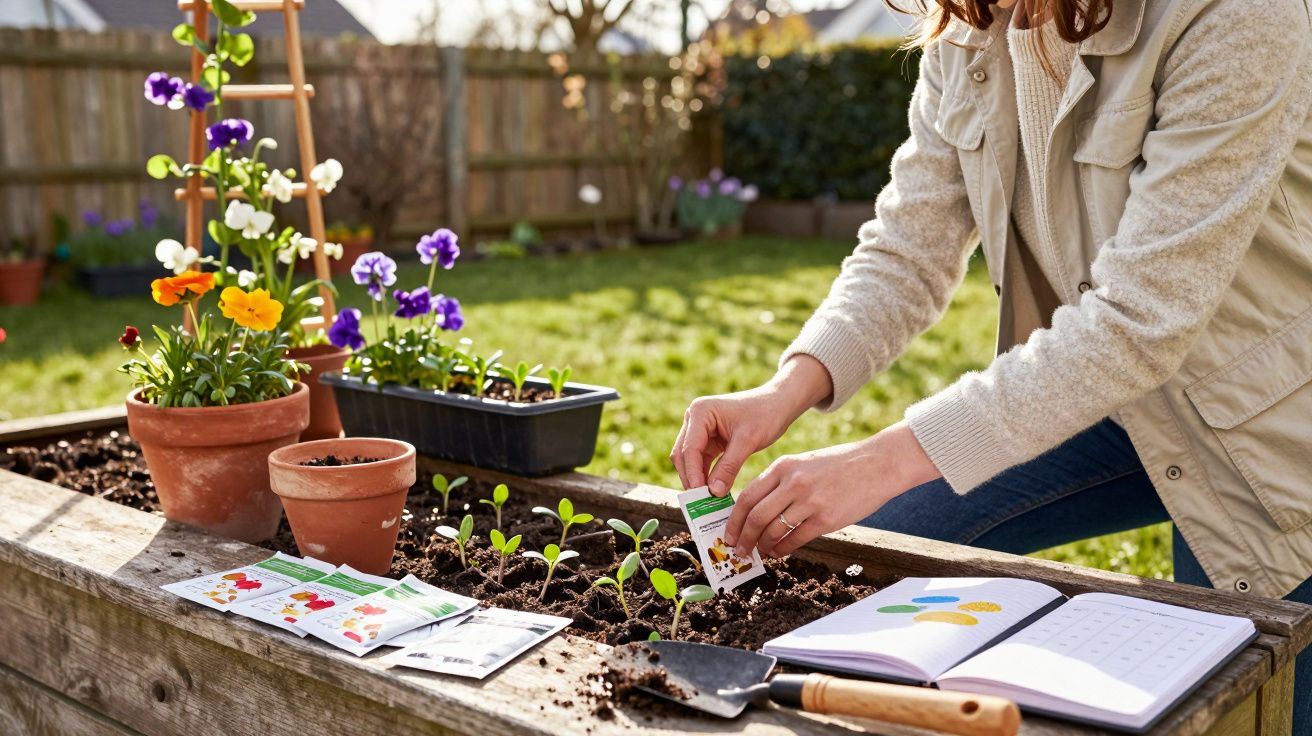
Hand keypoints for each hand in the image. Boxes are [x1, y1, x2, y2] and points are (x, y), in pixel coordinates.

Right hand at [671, 356, 832, 495]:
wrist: (779, 404)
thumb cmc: (765, 415)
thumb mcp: (747, 441)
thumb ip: (728, 467)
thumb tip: (713, 493)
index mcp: (700, 411)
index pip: (690, 448)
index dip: (693, 473)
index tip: (700, 496)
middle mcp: (694, 418)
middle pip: (684, 455)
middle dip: (692, 478)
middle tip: (701, 504)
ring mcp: (699, 429)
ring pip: (690, 461)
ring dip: (698, 479)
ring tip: (707, 502)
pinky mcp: (708, 439)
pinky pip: (701, 462)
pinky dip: (706, 476)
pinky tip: (714, 492)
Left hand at [724, 421, 940, 558]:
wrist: (877, 464)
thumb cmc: (838, 465)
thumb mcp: (803, 463)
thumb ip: (780, 482)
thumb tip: (755, 510)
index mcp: (783, 466)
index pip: (746, 496)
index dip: (733, 519)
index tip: (728, 533)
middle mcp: (793, 482)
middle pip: (755, 516)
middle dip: (743, 537)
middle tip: (738, 550)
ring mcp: (810, 501)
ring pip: (772, 530)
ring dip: (762, 546)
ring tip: (761, 552)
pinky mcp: (826, 518)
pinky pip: (795, 539)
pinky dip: (782, 550)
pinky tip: (779, 553)